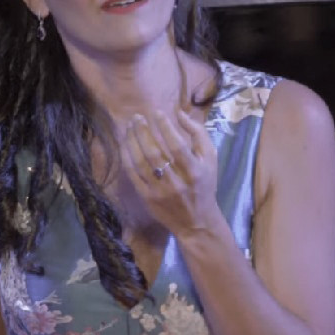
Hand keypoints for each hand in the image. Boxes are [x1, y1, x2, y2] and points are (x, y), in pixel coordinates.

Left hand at [117, 111, 223, 236]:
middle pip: (155, 153)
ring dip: (132, 141)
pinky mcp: (147, 198)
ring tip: (129, 126)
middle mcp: (177, 182)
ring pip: (141, 162)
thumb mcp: (210, 160)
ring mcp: (160, 191)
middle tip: (137, 117)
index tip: (156, 112)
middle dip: (143, 131)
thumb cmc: (204, 185)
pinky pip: (133, 175)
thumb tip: (179, 113)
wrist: (196, 221)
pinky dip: (127, 158)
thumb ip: (198, 134)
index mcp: (194, 171)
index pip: (177, 145)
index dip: (165, 127)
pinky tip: (125, 144)